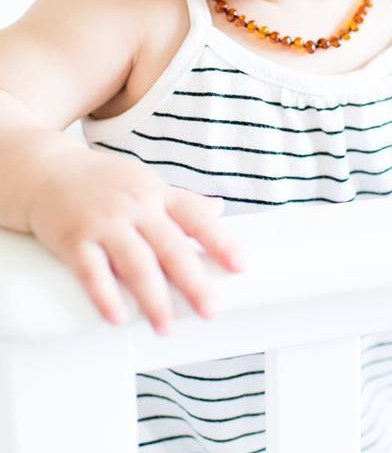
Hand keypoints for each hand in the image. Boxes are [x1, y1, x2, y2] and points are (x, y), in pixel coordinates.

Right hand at [27, 148, 243, 333]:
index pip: (196, 217)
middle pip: (170, 247)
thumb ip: (181, 201)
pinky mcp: (74, 238)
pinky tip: (118, 317)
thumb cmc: (104, 181)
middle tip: (210, 309)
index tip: (240, 265)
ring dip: (153, 298)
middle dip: (193, 281)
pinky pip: (92, 271)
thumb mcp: (147, 183)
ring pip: (135, 263)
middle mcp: (136, 207)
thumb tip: (219, 208)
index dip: (220, 241)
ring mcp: (105, 222)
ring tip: (166, 326)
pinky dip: (105, 295)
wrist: (47, 169)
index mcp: (158, 194)